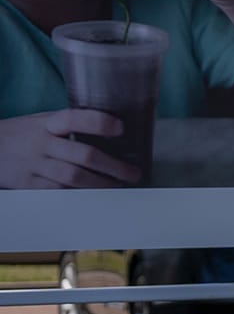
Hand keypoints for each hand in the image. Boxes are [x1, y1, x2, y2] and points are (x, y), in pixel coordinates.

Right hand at [0, 110, 135, 187]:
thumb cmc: (21, 135)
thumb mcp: (40, 122)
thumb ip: (67, 126)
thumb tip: (109, 130)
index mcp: (46, 124)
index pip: (73, 118)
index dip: (98, 123)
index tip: (120, 128)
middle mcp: (41, 143)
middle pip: (82, 154)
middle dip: (113, 166)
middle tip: (133, 173)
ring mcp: (34, 165)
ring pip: (73, 177)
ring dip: (101, 184)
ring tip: (118, 186)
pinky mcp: (29, 185)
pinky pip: (59, 192)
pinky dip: (79, 195)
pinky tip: (93, 195)